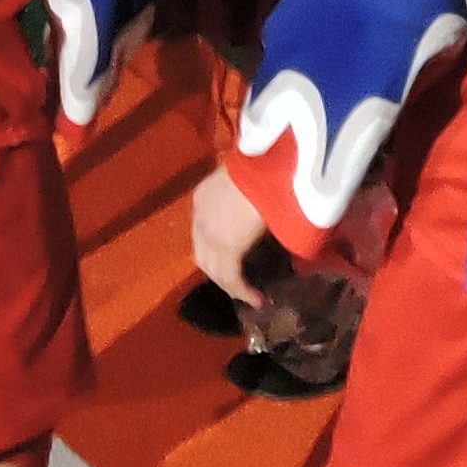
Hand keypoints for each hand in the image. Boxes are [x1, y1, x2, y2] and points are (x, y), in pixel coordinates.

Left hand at [190, 166, 271, 310]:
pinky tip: (256, 300)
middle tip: (237, 281)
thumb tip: (266, 207)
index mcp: (204, 196)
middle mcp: (200, 216)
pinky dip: (242, 291)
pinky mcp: (225, 249)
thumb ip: (252, 196)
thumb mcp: (252, 180)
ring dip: (228, 283)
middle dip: (218, 268)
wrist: (266, 167)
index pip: (204, 231)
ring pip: (213, 268)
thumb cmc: (265, 166)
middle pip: (203, 253)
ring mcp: (209, 234)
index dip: (216, 247)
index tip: (234, 256)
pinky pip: (230, 278)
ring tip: (247, 295)